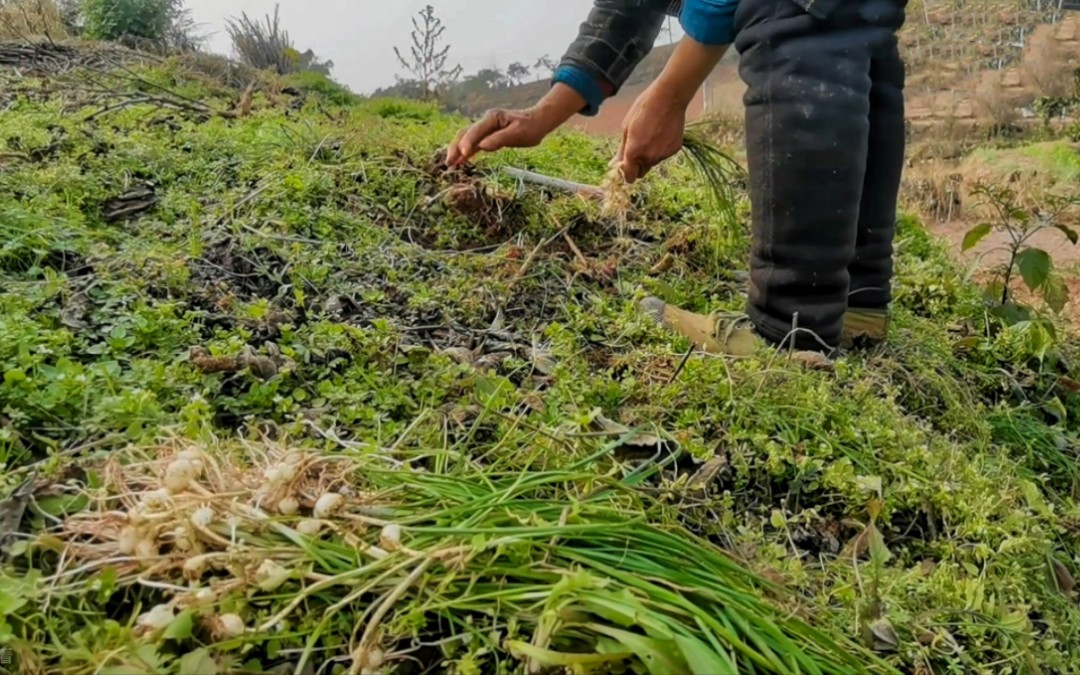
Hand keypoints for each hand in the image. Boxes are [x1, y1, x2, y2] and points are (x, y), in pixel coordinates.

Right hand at [445, 82, 588, 166]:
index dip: (468, 142)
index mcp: (492, 118)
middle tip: (449, 162)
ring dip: (457, 150)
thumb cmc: (530, 127)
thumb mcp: (518, 134)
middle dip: (456, 147)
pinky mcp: (487, 135)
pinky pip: (473, 143)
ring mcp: (485, 128)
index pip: (476, 130)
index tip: (463, 154)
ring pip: (466, 138)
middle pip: (465, 133)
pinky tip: (460, 162)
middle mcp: (486, 121)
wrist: (537, 122)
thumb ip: (500, 139)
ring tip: (450, 165)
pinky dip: (465, 152)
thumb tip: (482, 146)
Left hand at [613, 82, 687, 182]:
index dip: (626, 174)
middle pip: (642, 171)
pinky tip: (661, 133)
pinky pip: (664, 154)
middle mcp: (649, 157)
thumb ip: (622, 149)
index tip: (626, 168)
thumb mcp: (626, 127)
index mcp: (634, 152)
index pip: (630, 176)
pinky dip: (661, 148)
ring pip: (653, 162)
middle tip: (637, 148)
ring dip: (649, 155)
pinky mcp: (674, 150)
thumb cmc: (644, 108)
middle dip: (638, 165)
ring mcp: (663, 154)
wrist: (668, 98)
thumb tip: (615, 164)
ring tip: (650, 135)